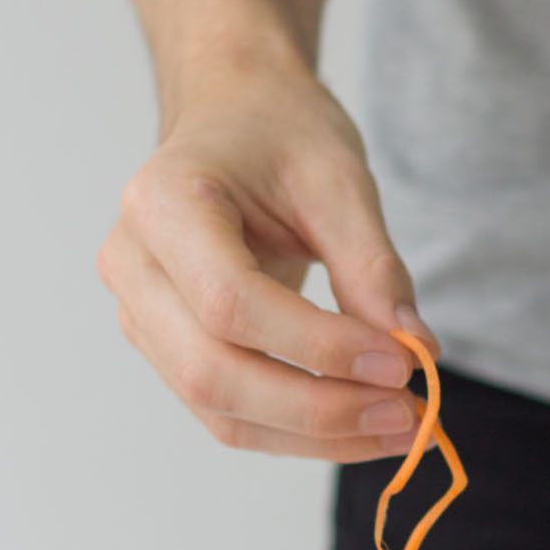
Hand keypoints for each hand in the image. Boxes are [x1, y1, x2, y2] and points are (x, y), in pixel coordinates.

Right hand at [98, 56, 438, 460]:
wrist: (234, 115)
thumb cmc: (280, 133)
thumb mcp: (339, 178)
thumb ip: (372, 265)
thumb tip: (416, 349)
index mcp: (162, 203)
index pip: (231, 303)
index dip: (320, 347)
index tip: (403, 363)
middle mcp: (133, 264)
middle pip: (213, 371)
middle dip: (319, 408)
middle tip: (411, 415)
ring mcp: (141, 313)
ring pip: (219, 407)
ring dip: (316, 434)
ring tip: (402, 429)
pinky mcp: (167, 346)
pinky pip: (228, 410)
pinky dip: (299, 432)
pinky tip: (364, 427)